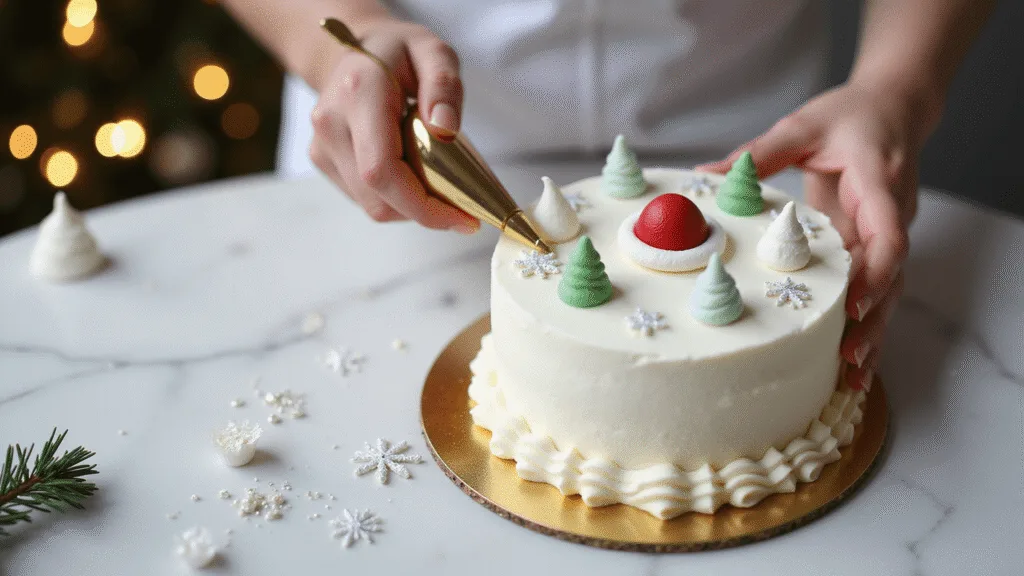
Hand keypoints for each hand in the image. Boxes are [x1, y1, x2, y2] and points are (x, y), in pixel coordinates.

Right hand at [309, 17, 478, 232]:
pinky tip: (413, 174)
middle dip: (425, 212)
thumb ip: (444, 85)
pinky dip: (396, 199)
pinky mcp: (323, 159)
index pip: (382, 171)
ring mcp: (322, 145)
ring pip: (372, 205)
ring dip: (411, 207)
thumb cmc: (399, 51)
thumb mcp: (434, 52)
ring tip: (438, 184)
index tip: (462, 217)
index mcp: (359, 94)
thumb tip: (445, 128)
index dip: (422, 205)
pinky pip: (365, 198)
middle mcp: (331, 123)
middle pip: (378, 197)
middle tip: (462, 208)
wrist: (354, 49)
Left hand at [697, 81, 928, 390]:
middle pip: (892, 276)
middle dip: (871, 317)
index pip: (889, 234)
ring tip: (851, 374)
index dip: (876, 270)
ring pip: (888, 291)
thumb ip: (758, 154)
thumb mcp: (801, 127)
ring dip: (871, 331)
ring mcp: (886, 235)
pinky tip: (849, 362)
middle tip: (847, 354)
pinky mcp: (874, 248)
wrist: (892, 109)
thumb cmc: (849, 115)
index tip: (855, 301)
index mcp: (880, 184)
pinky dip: (864, 324)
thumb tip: (706, 174)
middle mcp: (892, 216)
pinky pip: (875, 289)